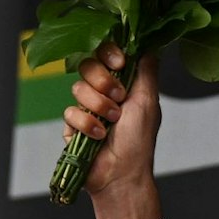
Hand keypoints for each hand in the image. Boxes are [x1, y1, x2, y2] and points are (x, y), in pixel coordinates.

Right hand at [64, 42, 162, 218]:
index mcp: (122, 84)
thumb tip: (149, 44)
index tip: (119, 63)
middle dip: (103, 82)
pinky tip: (98, 136)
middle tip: (118, 99)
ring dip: (98, 107)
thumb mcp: (148, 102)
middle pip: (88, 66)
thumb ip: (147, 71)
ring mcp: (86, 108)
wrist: (123, 174)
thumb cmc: (139, 141)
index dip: (108, 54)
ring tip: (111, 123)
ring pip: (77, 88)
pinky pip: (69, 112)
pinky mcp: (71, 125)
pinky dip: (86, 125)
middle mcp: (103, 93)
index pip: (106, 54)